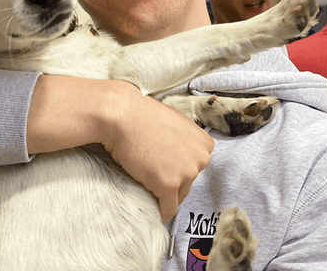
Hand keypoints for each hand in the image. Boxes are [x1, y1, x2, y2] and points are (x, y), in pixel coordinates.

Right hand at [101, 81, 213, 221]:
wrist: (123, 116)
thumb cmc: (143, 114)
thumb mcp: (176, 120)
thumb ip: (186, 138)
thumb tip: (183, 149)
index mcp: (204, 143)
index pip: (196, 164)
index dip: (178, 165)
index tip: (165, 163)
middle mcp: (201, 158)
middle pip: (189, 181)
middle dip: (173, 179)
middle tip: (153, 170)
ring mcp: (186, 172)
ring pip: (178, 196)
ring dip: (164, 192)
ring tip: (147, 180)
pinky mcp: (169, 185)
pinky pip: (168, 208)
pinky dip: (161, 211)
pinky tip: (154, 209)